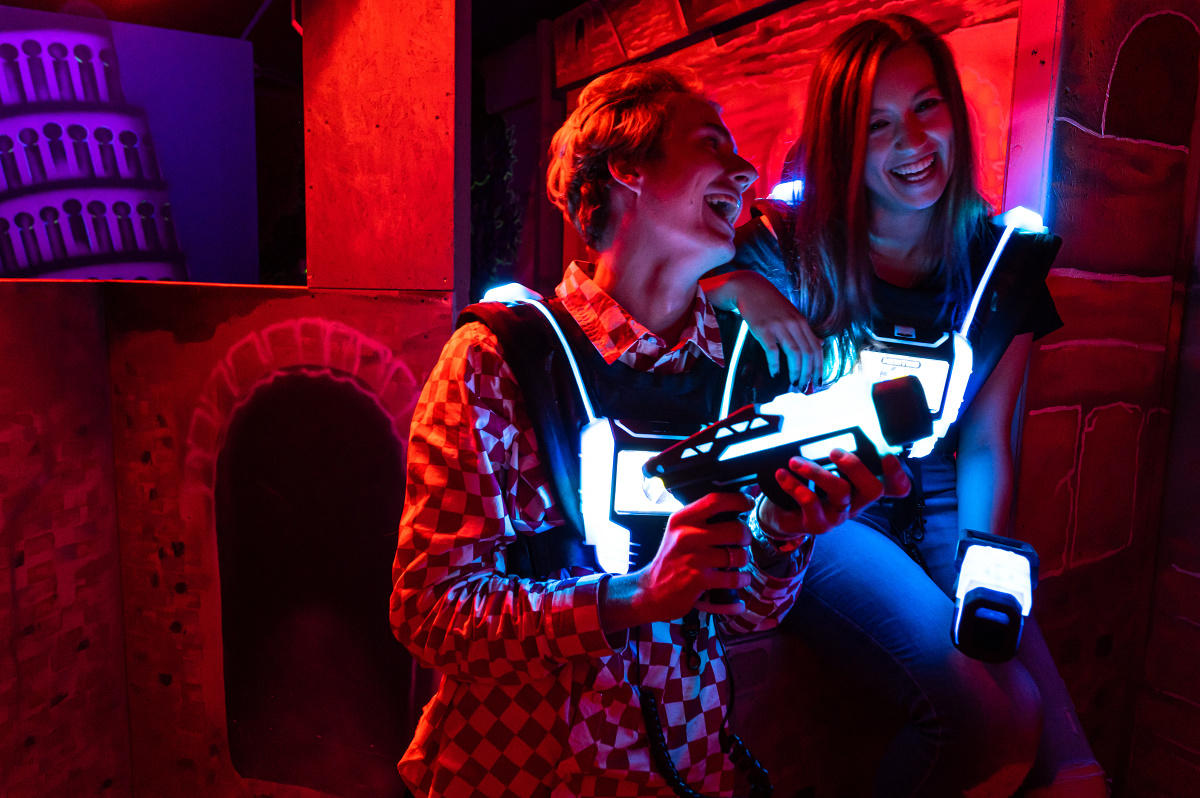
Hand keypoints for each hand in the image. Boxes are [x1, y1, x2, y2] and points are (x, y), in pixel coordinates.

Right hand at [635, 491, 753, 618]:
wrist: (651, 591)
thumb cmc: (670, 561)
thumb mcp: (678, 532)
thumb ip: (701, 520)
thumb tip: (735, 507)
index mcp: (681, 519)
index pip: (716, 501)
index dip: (738, 500)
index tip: (748, 503)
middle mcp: (686, 535)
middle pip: (736, 529)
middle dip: (746, 537)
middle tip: (743, 542)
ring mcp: (693, 558)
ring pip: (738, 555)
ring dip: (743, 560)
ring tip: (737, 563)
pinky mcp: (698, 580)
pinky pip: (734, 577)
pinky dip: (741, 579)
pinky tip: (739, 578)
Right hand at [732, 274, 823, 389]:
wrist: (750, 289)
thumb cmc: (770, 304)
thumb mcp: (792, 314)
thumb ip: (805, 331)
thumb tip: (820, 345)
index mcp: (801, 322)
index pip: (816, 348)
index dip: (818, 367)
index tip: (817, 380)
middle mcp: (793, 324)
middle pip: (807, 353)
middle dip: (807, 373)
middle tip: (803, 385)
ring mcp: (779, 326)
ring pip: (794, 353)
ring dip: (795, 371)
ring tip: (792, 382)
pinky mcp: (764, 329)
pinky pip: (773, 351)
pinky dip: (775, 364)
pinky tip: (774, 373)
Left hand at [760, 450, 910, 538]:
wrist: (780, 512)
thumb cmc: (805, 480)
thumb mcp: (817, 458)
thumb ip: (822, 435)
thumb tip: (809, 401)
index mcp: (861, 485)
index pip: (895, 486)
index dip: (898, 474)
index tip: (889, 457)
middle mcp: (856, 501)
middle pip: (873, 489)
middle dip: (856, 467)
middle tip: (834, 451)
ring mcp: (839, 515)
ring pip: (840, 493)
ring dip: (818, 473)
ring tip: (795, 461)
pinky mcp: (817, 524)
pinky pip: (811, 504)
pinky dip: (795, 486)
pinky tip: (782, 474)